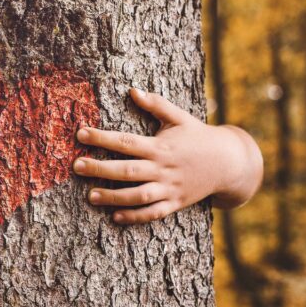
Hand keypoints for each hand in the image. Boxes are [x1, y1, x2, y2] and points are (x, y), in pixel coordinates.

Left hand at [73, 88, 262, 224]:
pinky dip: (135, 216)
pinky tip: (115, 216)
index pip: (126, 141)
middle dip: (100, 168)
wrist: (229, 162)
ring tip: (90, 196)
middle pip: (127, 170)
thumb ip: (156, 104)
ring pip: (137, 195)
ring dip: (113, 197)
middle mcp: (163, 168)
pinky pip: (153, 213)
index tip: (80, 133)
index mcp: (160, 145)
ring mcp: (169, 188)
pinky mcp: (175, 203)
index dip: (101, 137)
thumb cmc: (199, 136)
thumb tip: (133, 90)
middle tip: (76, 166)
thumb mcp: (180, 117)